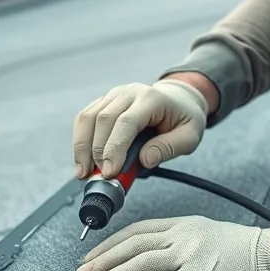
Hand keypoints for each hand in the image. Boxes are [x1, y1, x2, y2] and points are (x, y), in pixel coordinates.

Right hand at [73, 79, 208, 178]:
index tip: (109, 172)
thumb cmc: (184, 118)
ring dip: (82, 147)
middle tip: (97, 177)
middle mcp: (129, 92)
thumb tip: (144, 159)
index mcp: (151, 99)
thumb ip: (169, 148)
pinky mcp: (103, 102)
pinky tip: (82, 160)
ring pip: (88, 117)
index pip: (126, 122)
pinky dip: (79, 140)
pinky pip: (84, 118)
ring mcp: (113, 95)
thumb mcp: (189, 136)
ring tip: (84, 172)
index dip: (114, 148)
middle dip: (96, 151)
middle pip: (103, 119)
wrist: (178, 99)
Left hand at [76, 216, 269, 270]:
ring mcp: (189, 254)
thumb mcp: (208, 237)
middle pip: (132, 244)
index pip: (138, 230)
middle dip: (102, 260)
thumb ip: (184, 243)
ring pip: (140, 262)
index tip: (92, 256)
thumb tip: (159, 259)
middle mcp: (182, 235)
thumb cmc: (245, 253)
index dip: (111, 243)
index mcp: (184, 224)